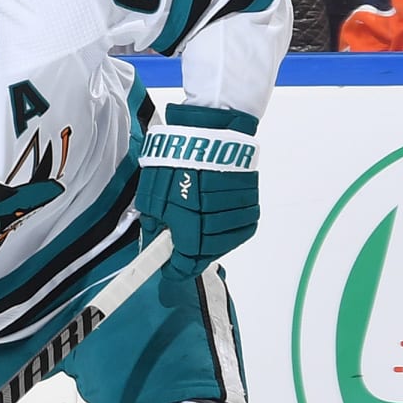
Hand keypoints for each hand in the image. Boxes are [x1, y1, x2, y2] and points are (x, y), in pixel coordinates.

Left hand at [136, 104, 260, 304]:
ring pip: (225, 242)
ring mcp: (236, 217)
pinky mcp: (251, 203)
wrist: (210, 131)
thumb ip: (154, 221)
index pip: (184, 266)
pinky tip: (216, 217)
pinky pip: (240, 225)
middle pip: (206, 256)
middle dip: (191, 254)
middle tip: (179, 246)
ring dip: (211, 240)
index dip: (174, 270)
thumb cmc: (176, 161)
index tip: (168, 270)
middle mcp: (215, 228)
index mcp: (189, 231)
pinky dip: (228, 226)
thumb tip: (156, 236)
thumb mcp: (152, 194)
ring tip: (199, 228)